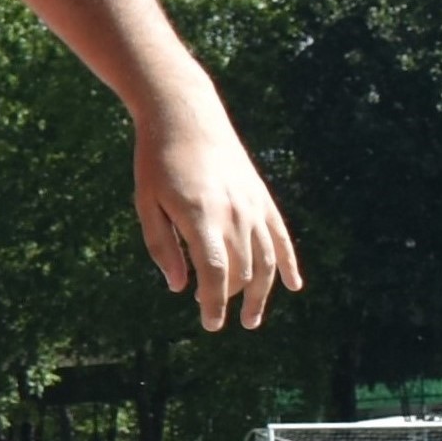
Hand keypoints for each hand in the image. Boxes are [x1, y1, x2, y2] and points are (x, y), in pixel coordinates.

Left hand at [134, 91, 302, 330]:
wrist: (186, 116)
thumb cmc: (157, 161)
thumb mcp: (147, 204)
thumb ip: (162, 247)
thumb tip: (179, 287)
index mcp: (202, 216)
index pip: (216, 273)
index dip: (215, 303)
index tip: (211, 324)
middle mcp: (234, 213)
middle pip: (242, 271)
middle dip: (229, 299)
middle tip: (212, 314)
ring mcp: (253, 205)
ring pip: (266, 260)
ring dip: (261, 293)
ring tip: (251, 318)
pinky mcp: (262, 197)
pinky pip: (282, 237)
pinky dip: (289, 264)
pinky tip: (294, 286)